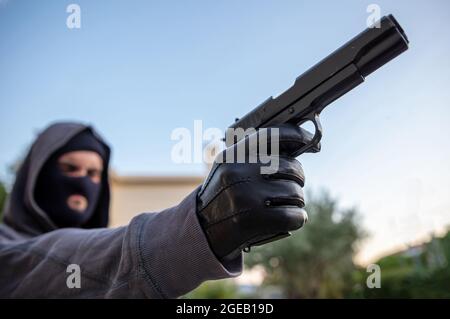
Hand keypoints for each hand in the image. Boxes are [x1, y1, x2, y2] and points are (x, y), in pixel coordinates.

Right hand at [196, 124, 314, 261]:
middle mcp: (237, 173)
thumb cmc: (226, 195)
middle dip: (297, 178)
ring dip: (296, 200)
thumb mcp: (230, 168)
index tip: (310, 139)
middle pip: (291, 167)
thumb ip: (256, 155)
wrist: (204, 229)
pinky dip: (298, 218)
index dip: (296, 134)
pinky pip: (294, 216)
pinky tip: (290, 219)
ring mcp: (245, 197)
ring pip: (296, 193)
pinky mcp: (253, 221)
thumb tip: (298, 144)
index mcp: (231, 156)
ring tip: (284, 204)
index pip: (271, 135)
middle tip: (291, 185)